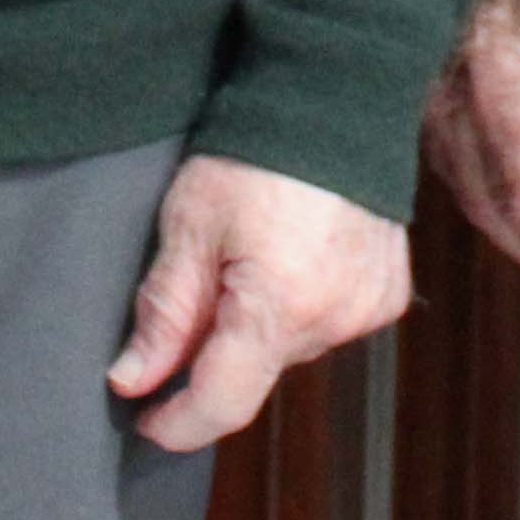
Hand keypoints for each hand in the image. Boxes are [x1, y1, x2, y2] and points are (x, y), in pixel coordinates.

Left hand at [108, 156, 412, 453]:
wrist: (331, 95)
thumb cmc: (252, 152)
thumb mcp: (188, 226)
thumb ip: (163, 313)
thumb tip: (132, 379)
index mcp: (279, 307)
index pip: (221, 405)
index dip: (176, 423)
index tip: (145, 417)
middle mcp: (334, 319)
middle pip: (255, 371)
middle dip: (216, 348)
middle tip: (198, 283)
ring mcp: (368, 308)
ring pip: (290, 348)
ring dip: (261, 324)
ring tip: (250, 254)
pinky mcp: (388, 292)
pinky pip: (330, 323)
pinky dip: (301, 305)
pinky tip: (292, 256)